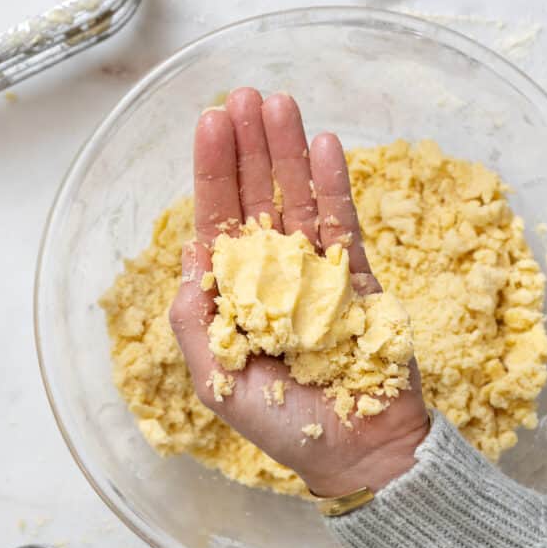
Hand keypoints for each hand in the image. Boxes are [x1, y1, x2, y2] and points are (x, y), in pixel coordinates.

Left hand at [169, 88, 428, 496]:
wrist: (358, 452)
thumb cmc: (285, 425)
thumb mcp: (217, 381)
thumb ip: (197, 323)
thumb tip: (188, 258)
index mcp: (236, 295)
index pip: (219, 220)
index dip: (213, 171)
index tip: (210, 122)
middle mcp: (273, 274)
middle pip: (257, 196)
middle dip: (249, 146)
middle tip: (245, 95)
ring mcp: (316, 273)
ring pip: (299, 199)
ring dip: (289, 151)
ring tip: (281, 103)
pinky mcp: (357, 280)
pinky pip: (343, 225)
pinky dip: (335, 185)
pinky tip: (326, 146)